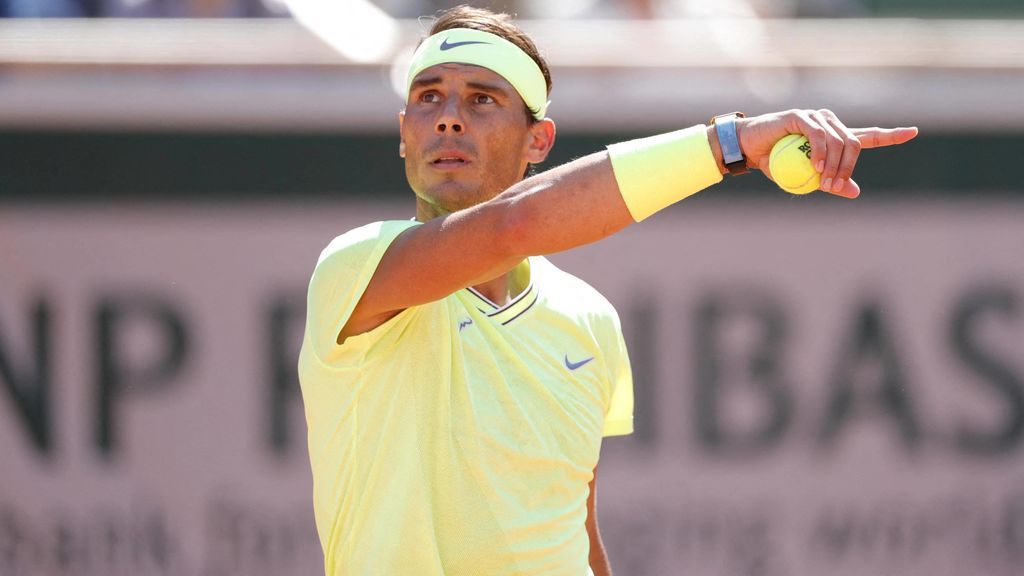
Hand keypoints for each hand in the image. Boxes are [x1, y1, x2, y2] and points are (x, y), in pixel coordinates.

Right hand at [736, 109, 918, 197]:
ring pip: (839, 140)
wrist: (748, 149)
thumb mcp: (804, 178)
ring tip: (822, 180)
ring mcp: (817, 118)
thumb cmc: (774, 163)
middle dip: (848, 168)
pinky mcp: (801, 117)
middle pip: (854, 144)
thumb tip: (855, 192)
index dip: (890, 135)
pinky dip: (819, 152)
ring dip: (834, 165)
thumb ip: (829, 183)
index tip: (912, 132)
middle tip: (833, 186)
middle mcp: (830, 123)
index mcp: (835, 137)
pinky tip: (815, 166)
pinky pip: (819, 135)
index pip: (867, 136)